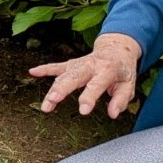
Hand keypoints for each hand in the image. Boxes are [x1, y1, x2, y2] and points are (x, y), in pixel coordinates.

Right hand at [27, 33, 142, 117]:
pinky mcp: (71, 64)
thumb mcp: (129, 85)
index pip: (96, 85)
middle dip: (61, 89)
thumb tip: (112, 113)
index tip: (83, 111)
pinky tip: (32, 72)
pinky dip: (44, 69)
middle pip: (73, 77)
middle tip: (52, 101)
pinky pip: (56, 67)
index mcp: (107, 70)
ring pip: (62, 76)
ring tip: (46, 105)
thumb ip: (121, 100)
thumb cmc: (122, 70)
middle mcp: (90, 65)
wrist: (116, 50)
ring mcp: (78, 64)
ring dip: (52, 89)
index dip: (89, 98)